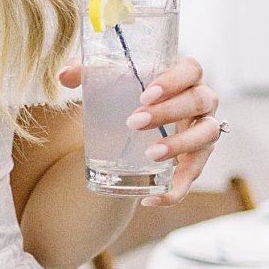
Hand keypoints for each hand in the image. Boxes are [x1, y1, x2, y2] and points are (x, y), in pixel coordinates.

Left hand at [57, 55, 222, 206]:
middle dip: (169, 112)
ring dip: (180, 145)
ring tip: (150, 154)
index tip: (146, 94)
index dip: (174, 80)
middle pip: (200, 101)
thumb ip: (86, 71)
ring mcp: (203, 130)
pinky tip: (149, 199)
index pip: (192, 69)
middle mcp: (202, 100)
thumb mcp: (109, 78)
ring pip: (206, 136)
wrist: (139, 118)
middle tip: (133, 122)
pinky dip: (174, 192)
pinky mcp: (197, 160)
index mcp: (184, 75)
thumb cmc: (129, 91)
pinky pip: (192, 177)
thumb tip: (62, 75)